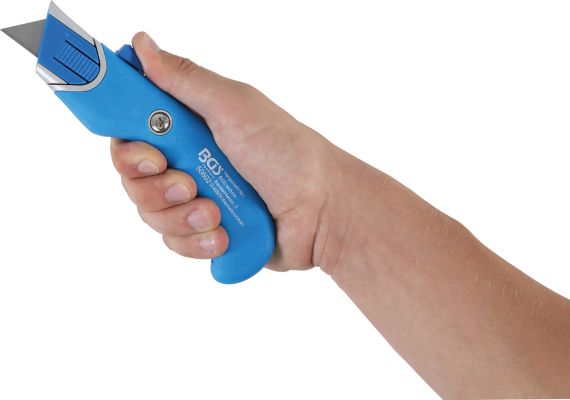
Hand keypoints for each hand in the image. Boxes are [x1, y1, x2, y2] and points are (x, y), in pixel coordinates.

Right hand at [110, 32, 339, 271]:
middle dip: (158, 188)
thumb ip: (184, 80)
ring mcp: (195, 199)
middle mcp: (187, 161)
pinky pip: (175, 244)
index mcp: (189, 127)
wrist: (320, 210)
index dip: (129, 149)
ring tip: (217, 212)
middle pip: (134, 180)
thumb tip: (142, 44)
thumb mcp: (234, 107)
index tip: (151, 156)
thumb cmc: (286, 153)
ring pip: (152, 215)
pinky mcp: (205, 232)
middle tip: (189, 184)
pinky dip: (198, 242)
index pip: (131, 134)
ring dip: (183, 217)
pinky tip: (224, 234)